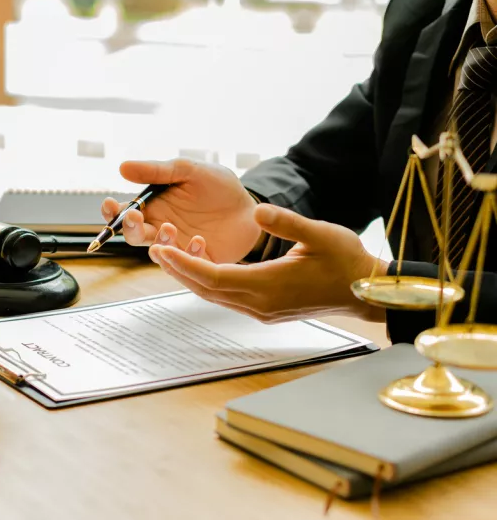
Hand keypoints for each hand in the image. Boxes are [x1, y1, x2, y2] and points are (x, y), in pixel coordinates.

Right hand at [101, 158, 261, 262]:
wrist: (251, 206)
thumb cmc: (219, 186)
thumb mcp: (188, 171)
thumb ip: (157, 171)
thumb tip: (123, 167)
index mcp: (154, 207)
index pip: (124, 212)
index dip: (111, 212)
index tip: (109, 204)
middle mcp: (161, 228)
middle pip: (133, 236)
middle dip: (129, 229)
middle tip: (135, 218)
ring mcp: (178, 246)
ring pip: (157, 252)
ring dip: (158, 242)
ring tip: (169, 227)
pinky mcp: (198, 261)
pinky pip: (185, 265)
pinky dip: (189, 254)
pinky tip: (200, 240)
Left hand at [149, 204, 388, 322]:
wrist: (367, 291)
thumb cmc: (347, 261)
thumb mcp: (321, 234)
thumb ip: (288, 222)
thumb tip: (259, 211)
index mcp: (269, 286)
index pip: (214, 277)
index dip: (185, 264)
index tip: (161, 250)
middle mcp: (260, 304)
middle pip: (207, 289)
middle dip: (179, 271)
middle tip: (154, 251)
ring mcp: (262, 310)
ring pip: (215, 295)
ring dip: (191, 278)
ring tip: (169, 257)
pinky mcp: (267, 310)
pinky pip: (228, 297)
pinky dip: (210, 282)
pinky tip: (201, 265)